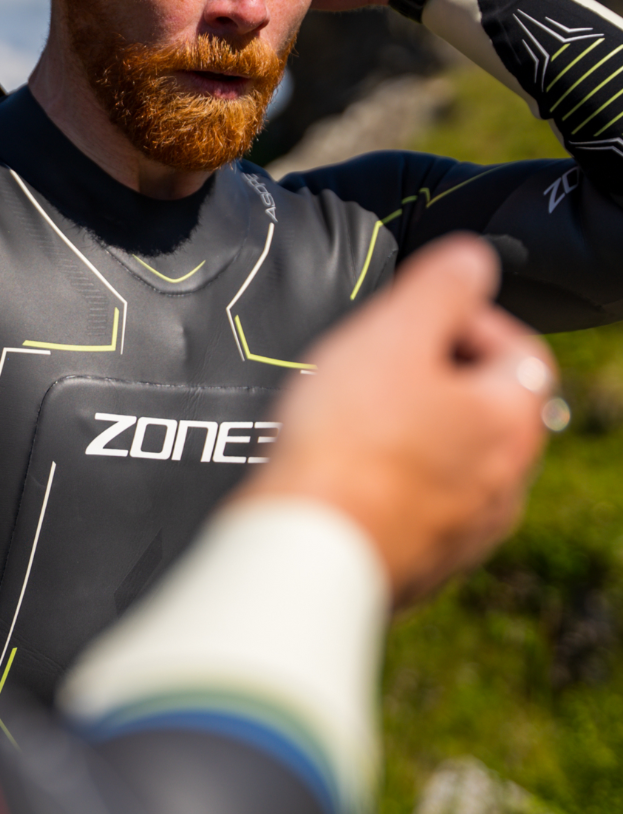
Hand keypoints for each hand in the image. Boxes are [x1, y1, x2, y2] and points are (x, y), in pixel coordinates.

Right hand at [233, 234, 554, 608]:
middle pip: (486, 408)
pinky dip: (394, 479)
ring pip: (454, 460)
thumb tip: (474, 260)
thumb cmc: (347, 439)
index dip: (467, 319)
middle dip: (437, 376)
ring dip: (416, 430)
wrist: (306, 545)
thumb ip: (442, 285)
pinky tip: (349, 471)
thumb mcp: (393, 334)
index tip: (411, 320)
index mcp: (509, 423)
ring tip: (357, 417)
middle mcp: (503, 485)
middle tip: (376, 364)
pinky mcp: (424, 564)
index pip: (519, 350)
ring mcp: (466, 533)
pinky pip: (420, 505)